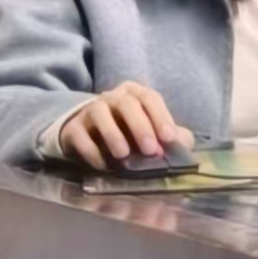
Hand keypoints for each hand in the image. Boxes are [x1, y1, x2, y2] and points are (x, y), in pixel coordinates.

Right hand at [60, 81, 193, 169]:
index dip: (161, 116)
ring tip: (124, 155)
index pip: (150, 98)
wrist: (88, 137)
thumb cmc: (128, 132)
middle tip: (150, 150)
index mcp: (134, 93)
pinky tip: (103, 166)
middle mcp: (111, 97)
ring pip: (100, 113)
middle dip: (140, 126)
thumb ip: (170, 137)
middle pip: (126, 103)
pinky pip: (80, 135)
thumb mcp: (151, 132)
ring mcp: (90, 110)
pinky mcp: (73, 128)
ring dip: (113, 134)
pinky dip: (91, 151)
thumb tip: (184, 147)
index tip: (169, 138)